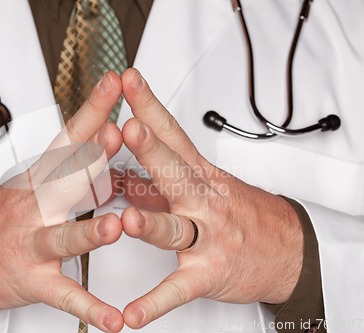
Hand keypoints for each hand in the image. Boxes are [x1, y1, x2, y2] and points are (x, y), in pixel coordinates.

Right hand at [0, 72, 124, 332]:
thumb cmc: (3, 215)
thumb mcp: (31, 180)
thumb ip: (69, 160)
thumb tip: (103, 129)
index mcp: (39, 181)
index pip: (68, 139)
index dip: (91, 111)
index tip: (113, 85)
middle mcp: (35, 207)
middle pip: (65, 179)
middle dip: (92, 158)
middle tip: (118, 136)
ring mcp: (33, 243)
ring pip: (63, 236)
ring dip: (89, 232)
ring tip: (116, 228)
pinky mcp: (34, 280)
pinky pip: (65, 295)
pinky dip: (89, 309)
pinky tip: (113, 319)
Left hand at [119, 69, 303, 328]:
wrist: (287, 249)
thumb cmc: (239, 212)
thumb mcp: (201, 185)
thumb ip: (157, 178)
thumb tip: (115, 167)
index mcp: (199, 176)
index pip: (172, 134)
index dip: (149, 106)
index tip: (128, 82)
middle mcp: (203, 202)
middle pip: (175, 173)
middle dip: (152, 150)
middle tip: (129, 128)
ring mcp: (207, 237)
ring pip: (176, 228)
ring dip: (153, 224)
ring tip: (130, 222)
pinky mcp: (209, 273)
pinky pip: (178, 289)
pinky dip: (155, 303)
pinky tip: (132, 315)